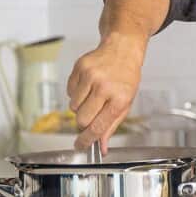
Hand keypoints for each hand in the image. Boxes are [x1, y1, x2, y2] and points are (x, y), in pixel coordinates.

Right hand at [67, 31, 145, 150]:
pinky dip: (76, 93)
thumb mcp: (126, 103)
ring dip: (80, 106)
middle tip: (92, 114)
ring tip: (93, 95)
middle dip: (84, 122)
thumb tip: (101, 146)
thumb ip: (111, 126)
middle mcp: (105, 87)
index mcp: (119, 98)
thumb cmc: (126, 77)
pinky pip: (69, 92)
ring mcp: (91, 76)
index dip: (87, 140)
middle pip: (82, 119)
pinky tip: (88, 85)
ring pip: (73, 107)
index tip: (80, 146)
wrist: (122, 49)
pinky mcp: (80, 68)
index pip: (98, 127)